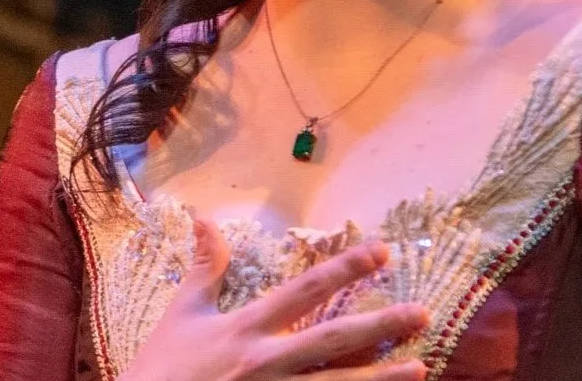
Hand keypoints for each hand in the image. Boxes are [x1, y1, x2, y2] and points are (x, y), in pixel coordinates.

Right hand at [118, 215, 429, 380]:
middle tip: (422, 313)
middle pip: (333, 340)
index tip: (382, 252)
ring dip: (380, 379)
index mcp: (246, 329)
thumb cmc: (159, 371)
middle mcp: (265, 364)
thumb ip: (203, 268)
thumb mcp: (181, 316)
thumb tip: (205, 217)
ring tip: (420, 368)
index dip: (345, 268)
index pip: (305, 290)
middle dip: (381, 325)